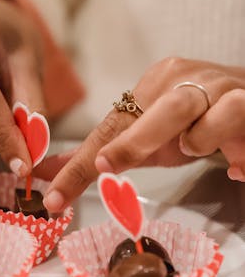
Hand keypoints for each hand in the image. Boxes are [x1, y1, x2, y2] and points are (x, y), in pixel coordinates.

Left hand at [41, 56, 244, 211]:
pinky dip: (234, 150)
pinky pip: (234, 118)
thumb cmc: (195, 122)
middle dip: (131, 143)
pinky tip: (234, 166)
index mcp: (154, 84)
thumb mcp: (147, 141)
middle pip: (155, 109)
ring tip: (195, 149)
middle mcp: (183, 78)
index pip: (112, 126)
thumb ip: (103, 154)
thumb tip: (50, 172)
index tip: (55, 197)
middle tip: (106, 167)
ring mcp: (217, 87)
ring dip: (198, 138)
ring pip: (198, 108)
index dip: (82, 164)